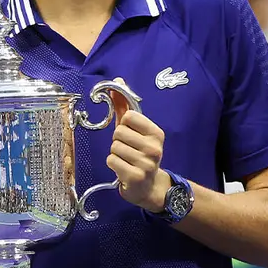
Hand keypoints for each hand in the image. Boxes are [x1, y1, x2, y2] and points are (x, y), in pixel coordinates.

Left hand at [106, 79, 170, 212]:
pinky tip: (123, 169)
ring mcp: (146, 163)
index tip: (131, 134)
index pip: (128, 116)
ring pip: (113, 147)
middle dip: (118, 141)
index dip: (124, 125)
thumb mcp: (135, 130)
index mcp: (156, 132)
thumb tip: (117, 81)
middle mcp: (154, 147)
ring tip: (126, 160)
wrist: (148, 186)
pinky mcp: (135, 176)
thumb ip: (124, 106)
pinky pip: (111, 160)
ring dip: (115, 154)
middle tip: (128, 150)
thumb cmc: (139, 153)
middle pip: (118, 132)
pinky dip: (113, 164)